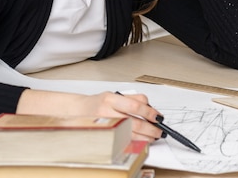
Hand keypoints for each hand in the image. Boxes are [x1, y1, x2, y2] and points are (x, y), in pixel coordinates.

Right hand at [17, 90, 164, 141]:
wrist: (78, 112)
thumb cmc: (98, 103)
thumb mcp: (115, 95)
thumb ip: (133, 99)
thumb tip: (151, 107)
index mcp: (110, 99)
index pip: (135, 106)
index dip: (149, 113)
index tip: (159, 117)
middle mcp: (106, 112)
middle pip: (134, 123)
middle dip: (150, 129)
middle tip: (159, 131)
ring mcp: (104, 126)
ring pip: (129, 135)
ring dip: (145, 137)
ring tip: (152, 136)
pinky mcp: (104, 136)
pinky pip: (122, 141)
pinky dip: (134, 141)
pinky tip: (140, 140)